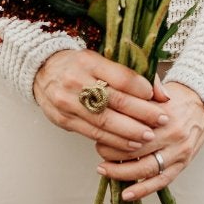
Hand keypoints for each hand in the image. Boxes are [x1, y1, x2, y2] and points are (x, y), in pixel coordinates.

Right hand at [33, 48, 170, 155]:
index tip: (158, 99)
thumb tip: (162, 94)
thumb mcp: (100, 60)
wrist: (41, 70)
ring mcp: (68, 103)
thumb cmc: (78, 65)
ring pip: (105, 121)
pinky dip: (114, 141)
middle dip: (142, 114)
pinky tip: (130, 144)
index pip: (121, 77)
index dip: (142, 90)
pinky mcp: (64, 120)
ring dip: (130, 132)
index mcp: (88, 61)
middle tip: (162, 120)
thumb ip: (131, 74)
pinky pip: (93, 134)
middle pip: (115, 101)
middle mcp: (76, 81)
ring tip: (148, 136)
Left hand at [96, 77, 203, 200]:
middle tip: (99, 151)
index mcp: (164, 115)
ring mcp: (179, 152)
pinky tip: (127, 194)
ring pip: (147, 169)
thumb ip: (137, 103)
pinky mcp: (183, 165)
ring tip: (104, 170)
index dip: (112, 134)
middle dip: (112, 153)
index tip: (99, 134)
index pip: (132, 129)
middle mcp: (173, 135)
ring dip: (122, 173)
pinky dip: (143, 190)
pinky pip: (161, 181)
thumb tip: (109, 112)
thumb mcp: (157, 94)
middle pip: (135, 150)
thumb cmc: (175, 97)